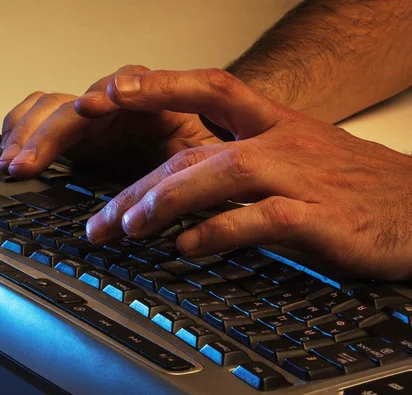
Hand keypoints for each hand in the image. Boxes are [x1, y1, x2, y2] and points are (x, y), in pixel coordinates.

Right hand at [0, 65, 221, 178]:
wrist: (204, 168)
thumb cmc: (207, 162)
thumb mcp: (207, 161)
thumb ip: (192, 162)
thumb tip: (170, 183)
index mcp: (156, 101)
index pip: (125, 86)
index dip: (105, 96)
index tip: (87, 109)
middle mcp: (120, 103)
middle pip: (75, 103)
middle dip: (46, 130)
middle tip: (26, 162)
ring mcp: (98, 117)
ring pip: (51, 107)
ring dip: (27, 132)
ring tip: (12, 163)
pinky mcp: (82, 135)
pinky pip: (42, 117)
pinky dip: (22, 131)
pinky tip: (11, 153)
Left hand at [84, 68, 411, 279]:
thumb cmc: (355, 185)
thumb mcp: (297, 156)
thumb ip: (241, 161)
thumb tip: (183, 183)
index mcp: (274, 123)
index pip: (208, 88)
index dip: (159, 86)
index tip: (110, 94)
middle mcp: (282, 142)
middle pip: (196, 150)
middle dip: (140, 184)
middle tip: (101, 218)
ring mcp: (301, 178)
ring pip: (221, 176)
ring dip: (168, 201)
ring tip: (129, 226)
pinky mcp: (321, 218)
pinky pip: (260, 220)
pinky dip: (219, 233)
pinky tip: (188, 246)